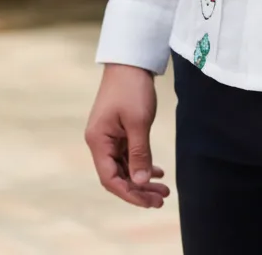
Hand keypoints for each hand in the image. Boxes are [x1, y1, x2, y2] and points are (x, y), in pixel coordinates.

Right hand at [84, 63, 170, 207]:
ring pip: (124, 166)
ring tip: (163, 189)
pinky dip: (141, 164)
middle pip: (117, 175)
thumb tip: (139, 183)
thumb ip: (139, 153)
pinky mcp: (117, 130)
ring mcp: (108, 136)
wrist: (130, 60)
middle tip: (161, 199)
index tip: (149, 202)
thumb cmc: (132, 88)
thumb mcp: (138, 122)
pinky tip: (157, 171)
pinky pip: (128, 155)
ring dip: (142, 179)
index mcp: (98, 141)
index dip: (129, 194)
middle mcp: (99, 142)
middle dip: (139, 190)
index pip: (110, 178)